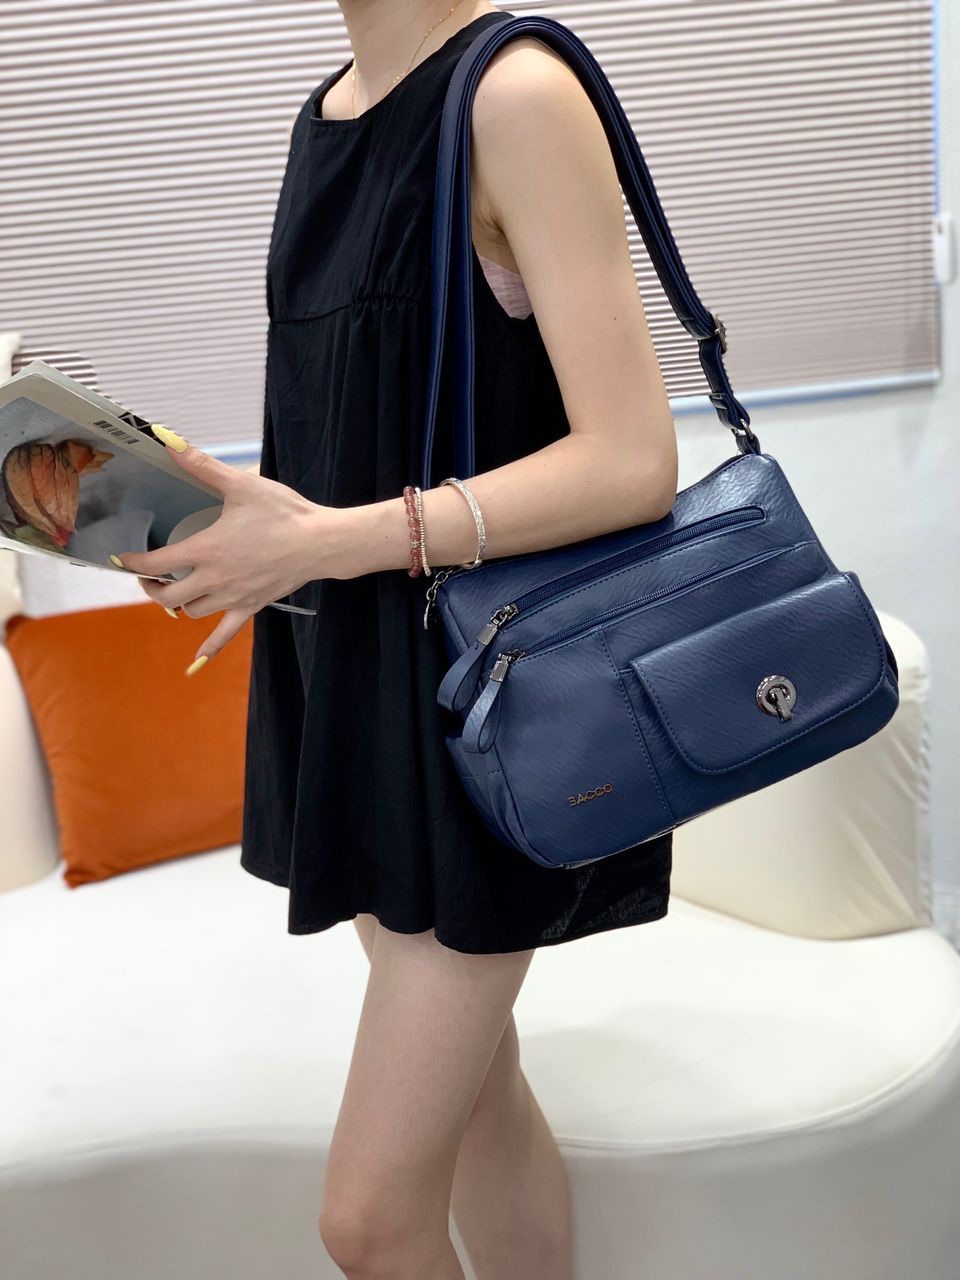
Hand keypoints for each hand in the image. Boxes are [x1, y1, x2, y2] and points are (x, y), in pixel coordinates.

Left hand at [113, 427, 345, 663]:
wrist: (321, 542)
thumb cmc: (284, 513)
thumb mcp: (241, 484)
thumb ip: (202, 465)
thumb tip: (168, 441)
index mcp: (206, 550)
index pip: (155, 563)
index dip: (132, 562)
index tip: (121, 558)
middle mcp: (214, 580)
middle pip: (167, 597)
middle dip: (150, 588)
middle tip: (147, 576)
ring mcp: (232, 597)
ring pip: (191, 612)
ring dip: (176, 605)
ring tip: (173, 591)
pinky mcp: (252, 606)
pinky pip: (226, 634)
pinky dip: (209, 647)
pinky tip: (198, 658)